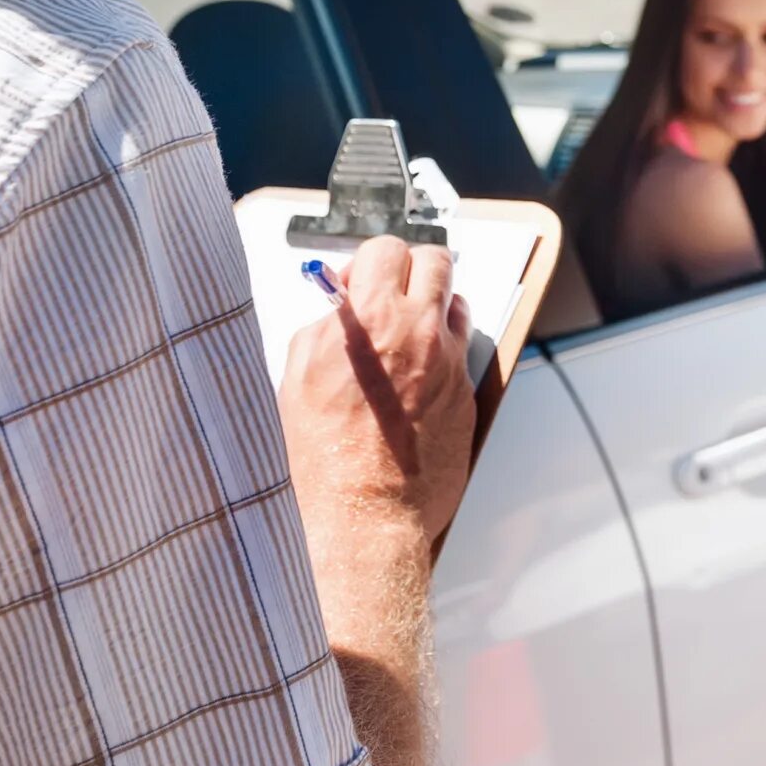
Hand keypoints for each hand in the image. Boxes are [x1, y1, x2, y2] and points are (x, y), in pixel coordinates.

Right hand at [278, 235, 474, 545]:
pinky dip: (442, 355)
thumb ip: (325, 329)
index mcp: (373, 319)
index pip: (388, 250)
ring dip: (433, 309)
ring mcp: (450, 364)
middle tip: (389, 296)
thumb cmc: (322, 457)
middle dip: (411, 272)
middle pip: (436, 262)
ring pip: (457, 304)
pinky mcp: (467, 396)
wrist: (363, 516)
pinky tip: (416, 382)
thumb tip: (340, 310)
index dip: (370, 264)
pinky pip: (460, 354)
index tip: (357, 285)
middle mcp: (420, 332)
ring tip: (406, 336)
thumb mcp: (298, 377)